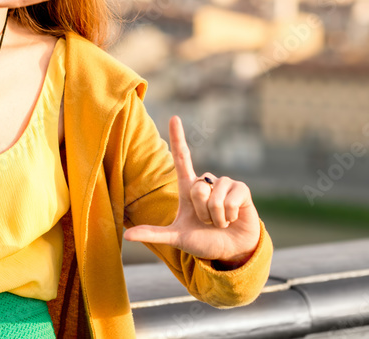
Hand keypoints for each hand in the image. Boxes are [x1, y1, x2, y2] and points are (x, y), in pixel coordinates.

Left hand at [122, 116, 261, 265]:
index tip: (174, 117)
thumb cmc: (204, 241)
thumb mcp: (177, 236)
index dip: (178, 137)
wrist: (231, 251)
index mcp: (189, 187)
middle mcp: (206, 181)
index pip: (182, 157)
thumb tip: (126, 235)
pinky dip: (229, 215)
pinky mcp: (242, 189)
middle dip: (202, 212)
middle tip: (208, 222)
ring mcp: (225, 184)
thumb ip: (153, 234)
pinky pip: (230, 200)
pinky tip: (233, 219)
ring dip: (216, 216)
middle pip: (197, 188)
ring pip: (213, 196)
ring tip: (220, 222)